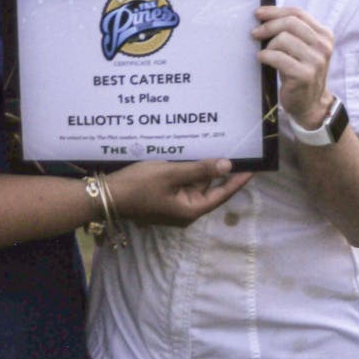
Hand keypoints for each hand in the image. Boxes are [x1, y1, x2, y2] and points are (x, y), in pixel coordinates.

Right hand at [108, 159, 251, 226]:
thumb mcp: (171, 173)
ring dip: (198, 169)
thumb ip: (200, 170)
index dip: (237, 181)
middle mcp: (184, 212)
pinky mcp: (162, 199)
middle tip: (230, 149)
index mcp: (190, 210)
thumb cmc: (139, 185)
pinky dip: (185, 171)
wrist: (106, 196)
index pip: (221, 195)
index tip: (252, 168)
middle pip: (207, 189)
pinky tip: (187, 154)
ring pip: (192, 184)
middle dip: (215, 170)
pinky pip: (180, 184)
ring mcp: (172, 206)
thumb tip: (227, 166)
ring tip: (209, 146)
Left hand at [253, 5, 333, 127]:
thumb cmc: (300, 72)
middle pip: (290, 23)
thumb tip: (264, 16)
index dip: (275, 11)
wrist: (310, 103)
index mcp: (324, 35)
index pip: (298, 14)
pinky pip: (278, 58)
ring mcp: (316, 61)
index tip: (258, 13)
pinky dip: (265, 56)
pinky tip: (262, 60)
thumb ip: (293, 32)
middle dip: (268, 26)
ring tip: (266, 54)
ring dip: (268, 45)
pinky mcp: (305, 75)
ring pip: (283, 39)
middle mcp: (323, 46)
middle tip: (255, 33)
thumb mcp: (303, 49)